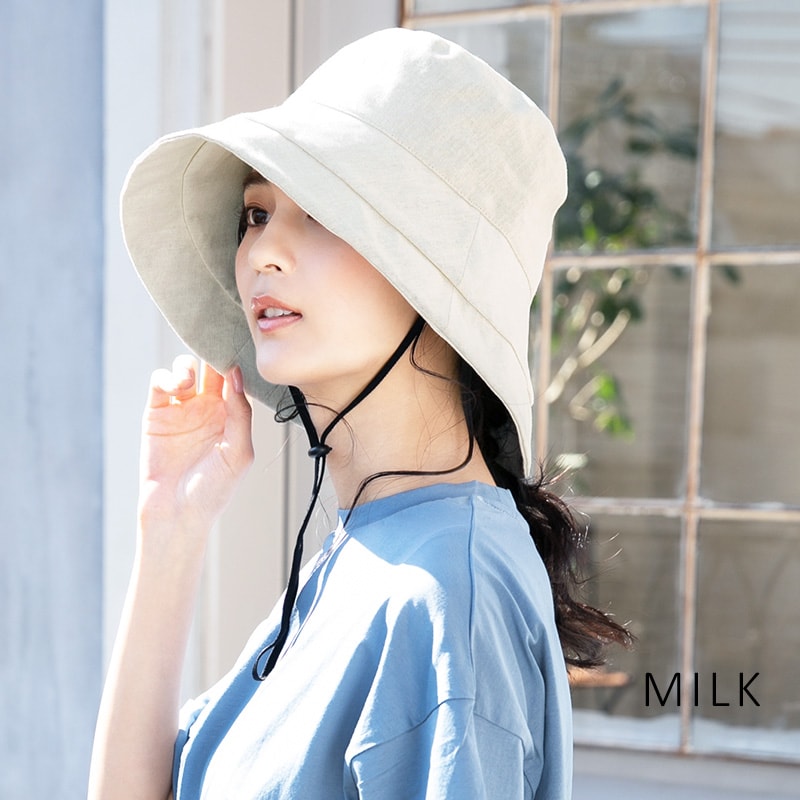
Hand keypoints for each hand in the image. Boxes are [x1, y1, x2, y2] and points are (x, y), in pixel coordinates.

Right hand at [138, 356, 253, 532]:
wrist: (177, 513)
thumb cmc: (214, 490)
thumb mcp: (239, 451)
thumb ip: (240, 412)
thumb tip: (235, 375)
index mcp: (231, 417)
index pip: (235, 381)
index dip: (237, 364)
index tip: (238, 349)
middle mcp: (207, 410)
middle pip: (210, 368)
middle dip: (212, 355)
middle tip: (212, 350)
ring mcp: (181, 410)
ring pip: (185, 370)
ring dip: (188, 366)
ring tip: (190, 381)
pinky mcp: (156, 414)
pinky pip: (159, 384)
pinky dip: (166, 376)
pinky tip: (176, 386)